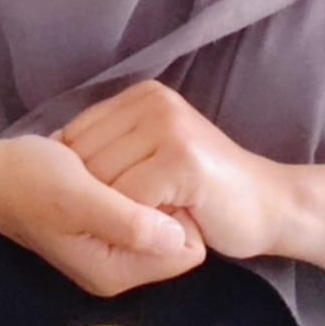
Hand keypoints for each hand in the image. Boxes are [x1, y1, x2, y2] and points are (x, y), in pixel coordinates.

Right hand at [0, 133, 205, 296]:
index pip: (186, 251)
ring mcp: (110, 246)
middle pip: (177, 238)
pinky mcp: (103, 224)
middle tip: (146, 166)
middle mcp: (117, 266)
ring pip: (162, 219)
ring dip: (156, 190)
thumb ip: (127, 222)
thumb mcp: (77, 198)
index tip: (161, 179)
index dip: (183, 212)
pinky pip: (143, 208)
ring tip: (133, 161)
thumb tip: (183, 237)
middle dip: (171, 202)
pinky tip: (123, 162)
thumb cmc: (28, 180)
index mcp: (114, 269)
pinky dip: (140, 185)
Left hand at [57, 81, 272, 259]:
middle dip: (93, 198)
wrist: (269, 207)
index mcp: (143, 96)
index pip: (76, 135)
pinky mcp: (180, 160)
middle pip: (84, 158)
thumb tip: (55, 153)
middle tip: (124, 221)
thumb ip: (116, 147)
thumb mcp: (155, 155)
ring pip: (103, 181)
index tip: (97, 205)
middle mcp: (153, 102)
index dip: (77, 179)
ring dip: (115, 213)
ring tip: (145, 222)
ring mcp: (168, 128)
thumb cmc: (206, 191)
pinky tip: (159, 229)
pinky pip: (127, 200)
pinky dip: (135, 224)